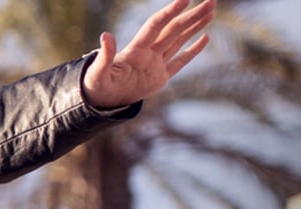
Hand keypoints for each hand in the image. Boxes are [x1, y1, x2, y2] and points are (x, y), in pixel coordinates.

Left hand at [83, 0, 214, 108]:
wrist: (100, 101)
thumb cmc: (96, 85)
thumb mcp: (97, 72)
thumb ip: (104, 55)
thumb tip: (105, 36)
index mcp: (136, 49)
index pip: (156, 25)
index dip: (169, 12)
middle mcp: (148, 52)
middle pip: (173, 29)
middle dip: (191, 16)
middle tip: (211, 2)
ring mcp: (156, 64)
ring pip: (179, 40)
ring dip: (194, 26)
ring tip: (210, 11)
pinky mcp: (160, 77)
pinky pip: (180, 61)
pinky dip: (193, 50)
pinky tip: (205, 37)